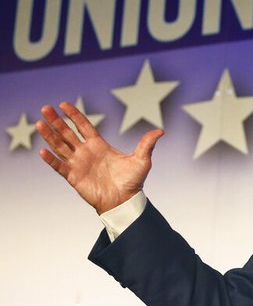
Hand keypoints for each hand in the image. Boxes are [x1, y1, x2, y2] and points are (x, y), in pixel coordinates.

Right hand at [36, 101, 163, 214]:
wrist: (125, 201)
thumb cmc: (133, 181)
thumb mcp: (142, 160)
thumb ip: (147, 144)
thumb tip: (160, 131)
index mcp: (99, 145)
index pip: (83, 126)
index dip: (73, 115)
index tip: (63, 104)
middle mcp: (86, 152)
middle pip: (67, 133)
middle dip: (56, 121)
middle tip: (45, 108)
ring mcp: (78, 164)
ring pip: (60, 146)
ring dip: (49, 136)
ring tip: (39, 123)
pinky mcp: (73, 177)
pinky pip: (59, 167)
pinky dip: (51, 160)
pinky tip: (42, 150)